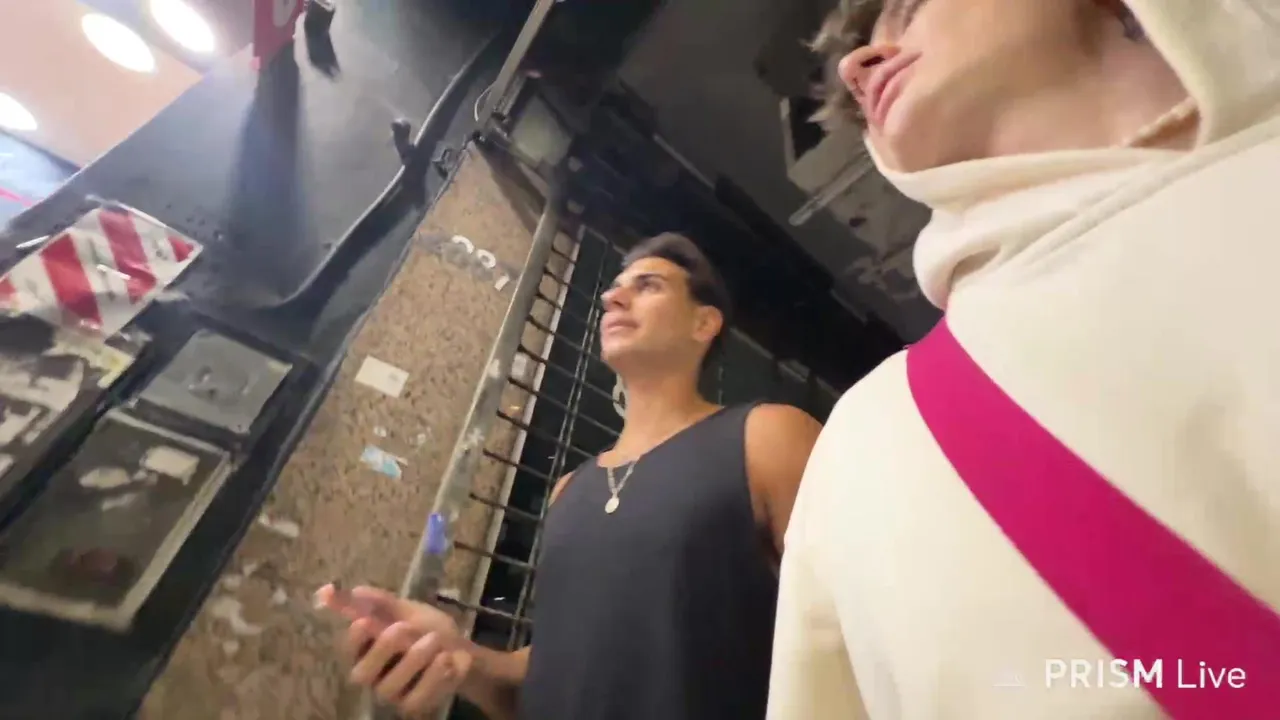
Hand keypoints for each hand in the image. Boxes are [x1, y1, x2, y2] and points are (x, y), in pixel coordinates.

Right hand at [315, 584, 473, 715]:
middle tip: (403, 626)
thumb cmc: (423, 627)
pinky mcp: (412, 705)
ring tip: (434, 639)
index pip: (347, 648)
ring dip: (415, 658)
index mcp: (364, 650)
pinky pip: (415, 699)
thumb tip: (329, 590)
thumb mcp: (402, 609)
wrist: (460, 646)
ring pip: (389, 687)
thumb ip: (373, 601)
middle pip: (361, 674)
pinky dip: (432, 677)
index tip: (365, 620)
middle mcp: (372, 675)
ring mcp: (391, 693)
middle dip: (382, 648)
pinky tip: (445, 659)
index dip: (353, 637)